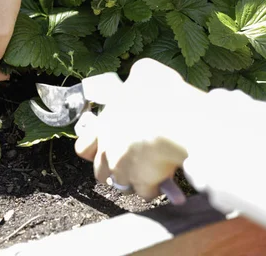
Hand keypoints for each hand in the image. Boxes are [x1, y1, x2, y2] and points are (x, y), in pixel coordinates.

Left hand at [74, 59, 210, 199]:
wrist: (182, 122)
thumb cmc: (162, 95)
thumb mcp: (146, 72)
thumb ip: (137, 76)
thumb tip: (138, 77)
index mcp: (105, 125)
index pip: (83, 148)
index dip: (92, 150)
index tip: (105, 147)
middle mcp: (108, 150)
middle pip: (101, 172)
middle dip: (115, 169)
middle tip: (132, 161)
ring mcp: (124, 170)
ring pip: (122, 185)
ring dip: (134, 180)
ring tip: (150, 171)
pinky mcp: (144, 184)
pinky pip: (147, 193)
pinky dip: (156, 189)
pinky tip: (167, 179)